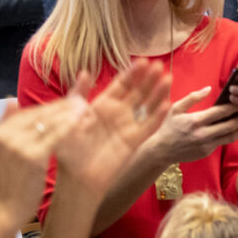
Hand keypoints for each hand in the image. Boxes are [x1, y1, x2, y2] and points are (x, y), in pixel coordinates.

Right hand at [0, 97, 86, 226]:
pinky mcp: (31, 156)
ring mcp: (15, 145)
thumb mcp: (3, 151)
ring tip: (87, 108)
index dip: (51, 107)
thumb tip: (11, 99)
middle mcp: (2, 136)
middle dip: (62, 108)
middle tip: (83, 101)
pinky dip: (70, 128)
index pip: (28, 113)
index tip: (70, 103)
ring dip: (69, 114)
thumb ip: (9, 125)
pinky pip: (55, 137)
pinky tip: (83, 123)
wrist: (5, 209)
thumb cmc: (9, 182)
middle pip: (39, 115)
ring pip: (48, 123)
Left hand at [56, 60, 171, 195]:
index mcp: (102, 105)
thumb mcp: (68, 116)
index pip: (121, 85)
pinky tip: (166, 104)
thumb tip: (86, 72)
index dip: (132, 73)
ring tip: (168, 78)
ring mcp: (128, 126)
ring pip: (147, 106)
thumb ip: (78, 94)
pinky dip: (158, 116)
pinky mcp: (134, 141)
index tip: (143, 61)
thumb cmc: (68, 148)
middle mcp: (118, 113)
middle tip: (160, 65)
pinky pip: (149, 126)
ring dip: (158, 93)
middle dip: (149, 78)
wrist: (76, 176)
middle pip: (137, 92)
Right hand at [147, 87, 237, 165]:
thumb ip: (193, 97)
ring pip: (231, 136)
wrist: (161, 151)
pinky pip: (224, 141)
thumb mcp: (176, 109)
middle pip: (231, 125)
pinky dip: (232, 133)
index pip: (221, 112)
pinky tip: (236, 126)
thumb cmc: (168, 127)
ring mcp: (206, 145)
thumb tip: (208, 88)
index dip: (234, 105)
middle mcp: (203, 134)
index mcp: (195, 121)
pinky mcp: (208, 152)